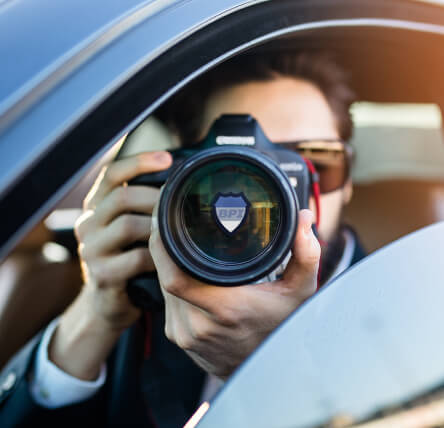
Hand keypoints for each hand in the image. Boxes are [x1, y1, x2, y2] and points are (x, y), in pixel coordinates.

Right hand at [48, 151, 171, 379]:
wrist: (109, 303)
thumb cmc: (128, 260)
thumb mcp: (131, 230)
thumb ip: (144, 208)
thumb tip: (181, 182)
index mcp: (96, 207)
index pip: (111, 174)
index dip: (139, 162)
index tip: (167, 158)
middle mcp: (87, 224)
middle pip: (121, 196)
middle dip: (156, 197)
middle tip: (181, 203)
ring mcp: (91, 250)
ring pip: (128, 225)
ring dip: (158, 228)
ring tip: (177, 232)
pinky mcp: (101, 275)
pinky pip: (136, 258)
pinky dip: (157, 257)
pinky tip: (169, 259)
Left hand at [149, 208, 319, 378]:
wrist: (267, 374)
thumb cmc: (282, 330)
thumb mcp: (299, 292)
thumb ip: (305, 255)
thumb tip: (304, 219)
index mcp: (224, 309)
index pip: (175, 277)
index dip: (162, 246)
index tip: (166, 220)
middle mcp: (197, 325)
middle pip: (164, 275)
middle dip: (166, 246)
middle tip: (175, 222)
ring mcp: (184, 333)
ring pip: (161, 285)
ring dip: (167, 263)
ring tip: (179, 242)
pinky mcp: (177, 336)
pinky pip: (165, 299)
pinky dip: (171, 280)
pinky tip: (183, 270)